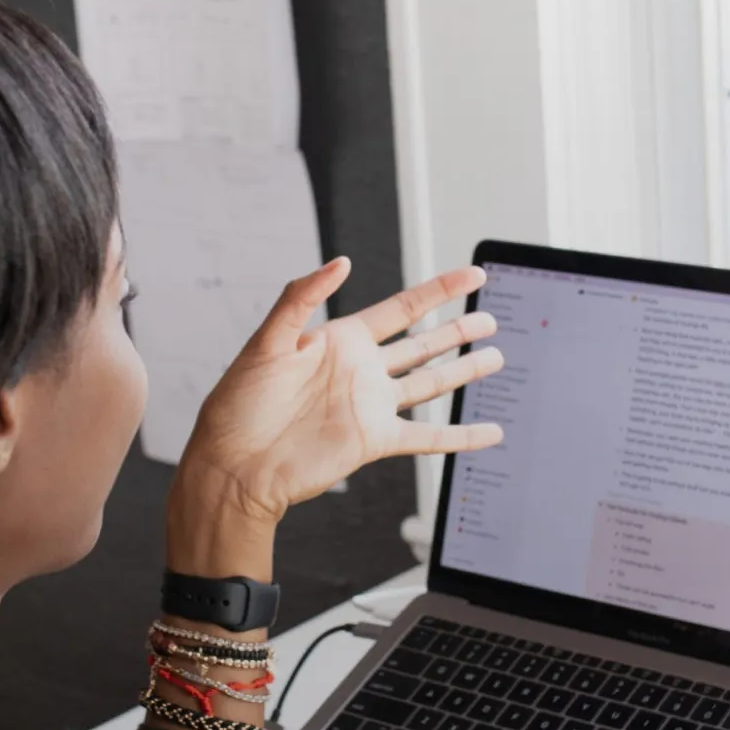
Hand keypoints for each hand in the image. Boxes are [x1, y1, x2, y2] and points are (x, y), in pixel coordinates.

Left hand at [177, 259, 503, 529]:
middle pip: (423, 344)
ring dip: (463, 372)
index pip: (401, 309)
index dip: (439, 291)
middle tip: (491, 318)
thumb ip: (301, 298)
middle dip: (458, 330)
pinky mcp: (374, 442)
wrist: (234, 466)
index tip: (472, 276)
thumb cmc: (238, 406)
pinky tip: (488, 432)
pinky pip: (427, 437)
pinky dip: (459, 437)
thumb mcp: (266, 342)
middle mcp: (360, 372)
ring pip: (430, 384)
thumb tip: (340, 263)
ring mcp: (370, 407)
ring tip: (496, 358)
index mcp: (338, 340)